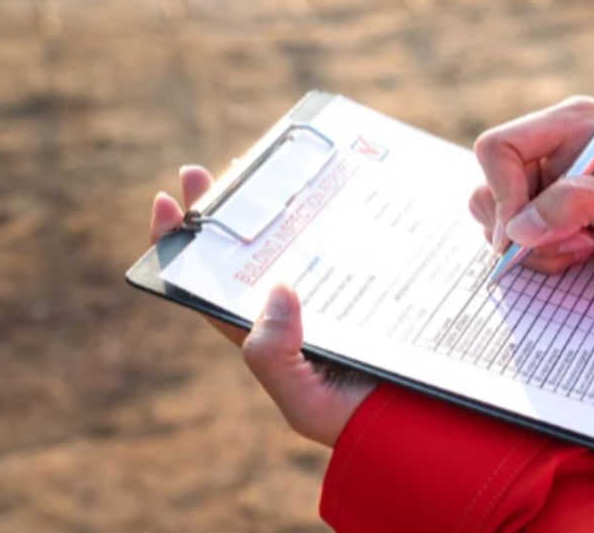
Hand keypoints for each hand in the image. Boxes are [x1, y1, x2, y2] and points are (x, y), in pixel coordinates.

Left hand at [149, 165, 374, 446]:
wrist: (426, 426)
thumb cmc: (361, 421)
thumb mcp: (305, 404)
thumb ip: (273, 358)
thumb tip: (274, 288)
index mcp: (265, 338)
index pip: (209, 288)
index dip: (180, 249)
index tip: (167, 204)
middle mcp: (291, 311)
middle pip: (243, 254)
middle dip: (220, 213)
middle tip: (203, 171)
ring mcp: (328, 293)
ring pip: (290, 240)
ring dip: (271, 204)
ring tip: (259, 167)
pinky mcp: (367, 282)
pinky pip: (342, 242)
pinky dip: (330, 214)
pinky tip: (328, 186)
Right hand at [469, 96, 593, 272]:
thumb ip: (575, 207)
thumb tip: (517, 231)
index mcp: (567, 123)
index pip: (498, 148)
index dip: (501, 192)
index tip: (521, 235)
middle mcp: (548, 145)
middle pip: (490, 188)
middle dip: (522, 229)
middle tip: (571, 242)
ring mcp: (544, 175)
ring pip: (501, 219)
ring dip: (537, 246)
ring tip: (585, 245)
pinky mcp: (546, 203)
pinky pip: (518, 235)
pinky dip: (544, 252)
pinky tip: (582, 246)